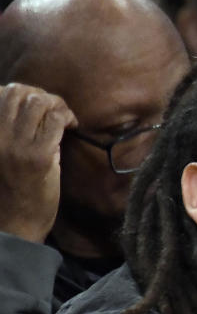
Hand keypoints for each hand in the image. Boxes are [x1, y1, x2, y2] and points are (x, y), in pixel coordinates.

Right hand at [0, 83, 75, 241]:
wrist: (15, 221)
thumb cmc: (11, 188)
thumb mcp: (3, 152)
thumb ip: (11, 129)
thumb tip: (33, 103)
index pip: (0, 93)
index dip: (24, 93)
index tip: (39, 107)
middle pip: (18, 91)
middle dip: (41, 95)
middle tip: (55, 111)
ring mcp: (15, 145)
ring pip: (38, 102)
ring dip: (57, 105)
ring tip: (65, 119)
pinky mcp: (38, 157)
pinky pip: (56, 120)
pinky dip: (68, 117)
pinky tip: (73, 126)